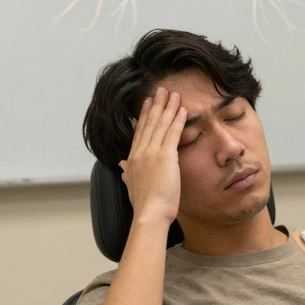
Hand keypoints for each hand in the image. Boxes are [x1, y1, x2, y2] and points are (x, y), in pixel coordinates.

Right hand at [117, 87, 186, 227]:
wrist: (149, 213)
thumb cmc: (144, 204)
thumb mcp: (131, 185)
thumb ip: (127, 173)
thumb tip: (121, 166)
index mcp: (132, 159)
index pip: (139, 132)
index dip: (143, 116)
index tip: (147, 103)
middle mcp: (140, 152)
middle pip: (149, 123)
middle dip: (156, 105)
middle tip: (160, 90)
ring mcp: (151, 153)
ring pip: (161, 124)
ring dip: (168, 107)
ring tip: (174, 94)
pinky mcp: (165, 156)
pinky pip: (172, 133)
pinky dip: (178, 119)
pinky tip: (183, 109)